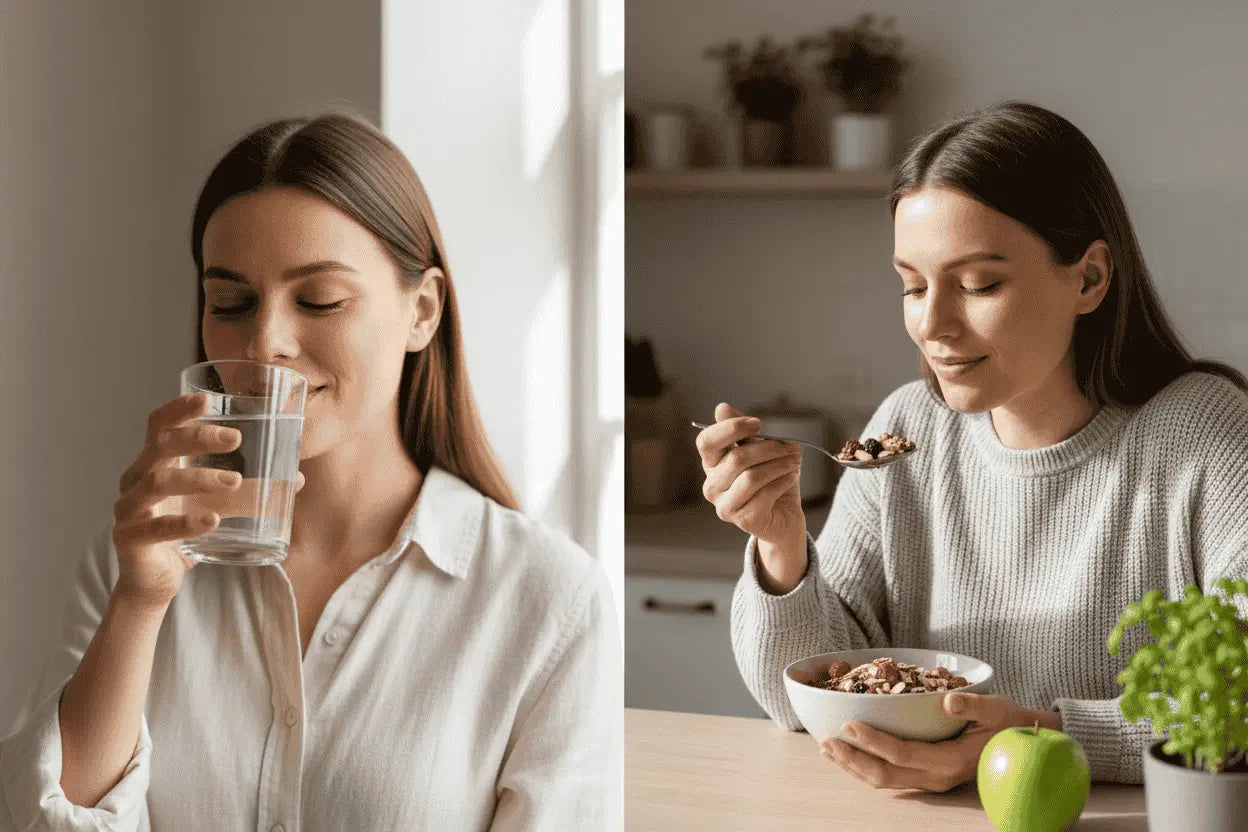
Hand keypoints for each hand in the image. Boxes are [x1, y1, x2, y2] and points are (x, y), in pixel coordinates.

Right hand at [112, 392, 305, 608]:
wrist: (155, 583)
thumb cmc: (185, 533)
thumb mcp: (218, 506)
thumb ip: (251, 491)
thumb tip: (298, 478)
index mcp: (154, 463)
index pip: (159, 425)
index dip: (179, 408)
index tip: (208, 398)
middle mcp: (136, 479)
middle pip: (161, 445)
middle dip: (198, 437)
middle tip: (235, 439)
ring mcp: (128, 508)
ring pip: (158, 481)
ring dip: (199, 478)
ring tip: (235, 481)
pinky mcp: (129, 538)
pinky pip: (157, 527)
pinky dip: (186, 523)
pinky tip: (212, 522)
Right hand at [695, 402, 805, 549]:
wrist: (784, 516)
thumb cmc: (770, 480)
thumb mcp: (759, 451)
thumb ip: (743, 432)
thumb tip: (721, 408)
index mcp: (712, 465)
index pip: (707, 442)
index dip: (731, 428)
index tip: (758, 423)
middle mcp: (712, 486)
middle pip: (736, 458)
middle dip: (769, 448)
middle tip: (791, 446)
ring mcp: (725, 506)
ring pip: (751, 477)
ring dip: (779, 464)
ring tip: (795, 461)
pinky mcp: (744, 520)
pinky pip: (765, 494)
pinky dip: (783, 481)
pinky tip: (792, 476)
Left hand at [821, 692, 1062, 792]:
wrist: (1025, 744)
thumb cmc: (1009, 723)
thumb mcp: (997, 708)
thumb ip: (973, 705)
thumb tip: (948, 699)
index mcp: (949, 761)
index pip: (901, 754)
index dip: (872, 740)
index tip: (848, 723)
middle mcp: (936, 776)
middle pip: (884, 775)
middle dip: (852, 759)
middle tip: (826, 741)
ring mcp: (931, 780)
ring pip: (884, 781)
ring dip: (854, 766)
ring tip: (828, 749)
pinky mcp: (928, 776)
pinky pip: (891, 777)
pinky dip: (866, 766)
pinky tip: (851, 753)